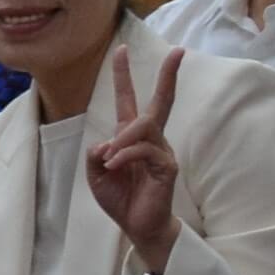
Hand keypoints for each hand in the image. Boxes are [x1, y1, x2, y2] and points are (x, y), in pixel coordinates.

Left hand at [85, 47, 186, 274]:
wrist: (137, 225)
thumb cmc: (120, 197)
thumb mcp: (96, 173)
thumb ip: (96, 154)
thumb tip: (105, 143)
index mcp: (131, 136)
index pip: (129, 100)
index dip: (123, 75)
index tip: (121, 49)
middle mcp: (150, 139)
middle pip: (160, 101)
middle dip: (167, 76)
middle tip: (178, 51)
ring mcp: (161, 151)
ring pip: (144, 126)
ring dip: (121, 139)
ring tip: (109, 160)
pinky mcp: (166, 166)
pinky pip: (144, 150)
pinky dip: (125, 155)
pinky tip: (115, 167)